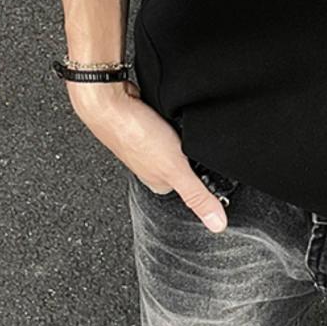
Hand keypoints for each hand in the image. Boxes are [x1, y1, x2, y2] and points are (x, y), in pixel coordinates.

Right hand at [69, 78, 227, 231]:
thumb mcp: (175, 170)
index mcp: (158, 183)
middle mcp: (151, 165)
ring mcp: (148, 143)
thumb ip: (197, 196)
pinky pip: (168, 124)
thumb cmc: (134, 134)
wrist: (109, 101)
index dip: (206, 174)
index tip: (217, 165)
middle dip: (196, 152)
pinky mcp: (146, 122)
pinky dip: (174, 118)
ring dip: (185, 133)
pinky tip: (174, 113)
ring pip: (178, 142)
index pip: (192, 185)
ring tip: (185, 125)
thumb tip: (217, 224)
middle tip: (199, 140)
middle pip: (186, 162)